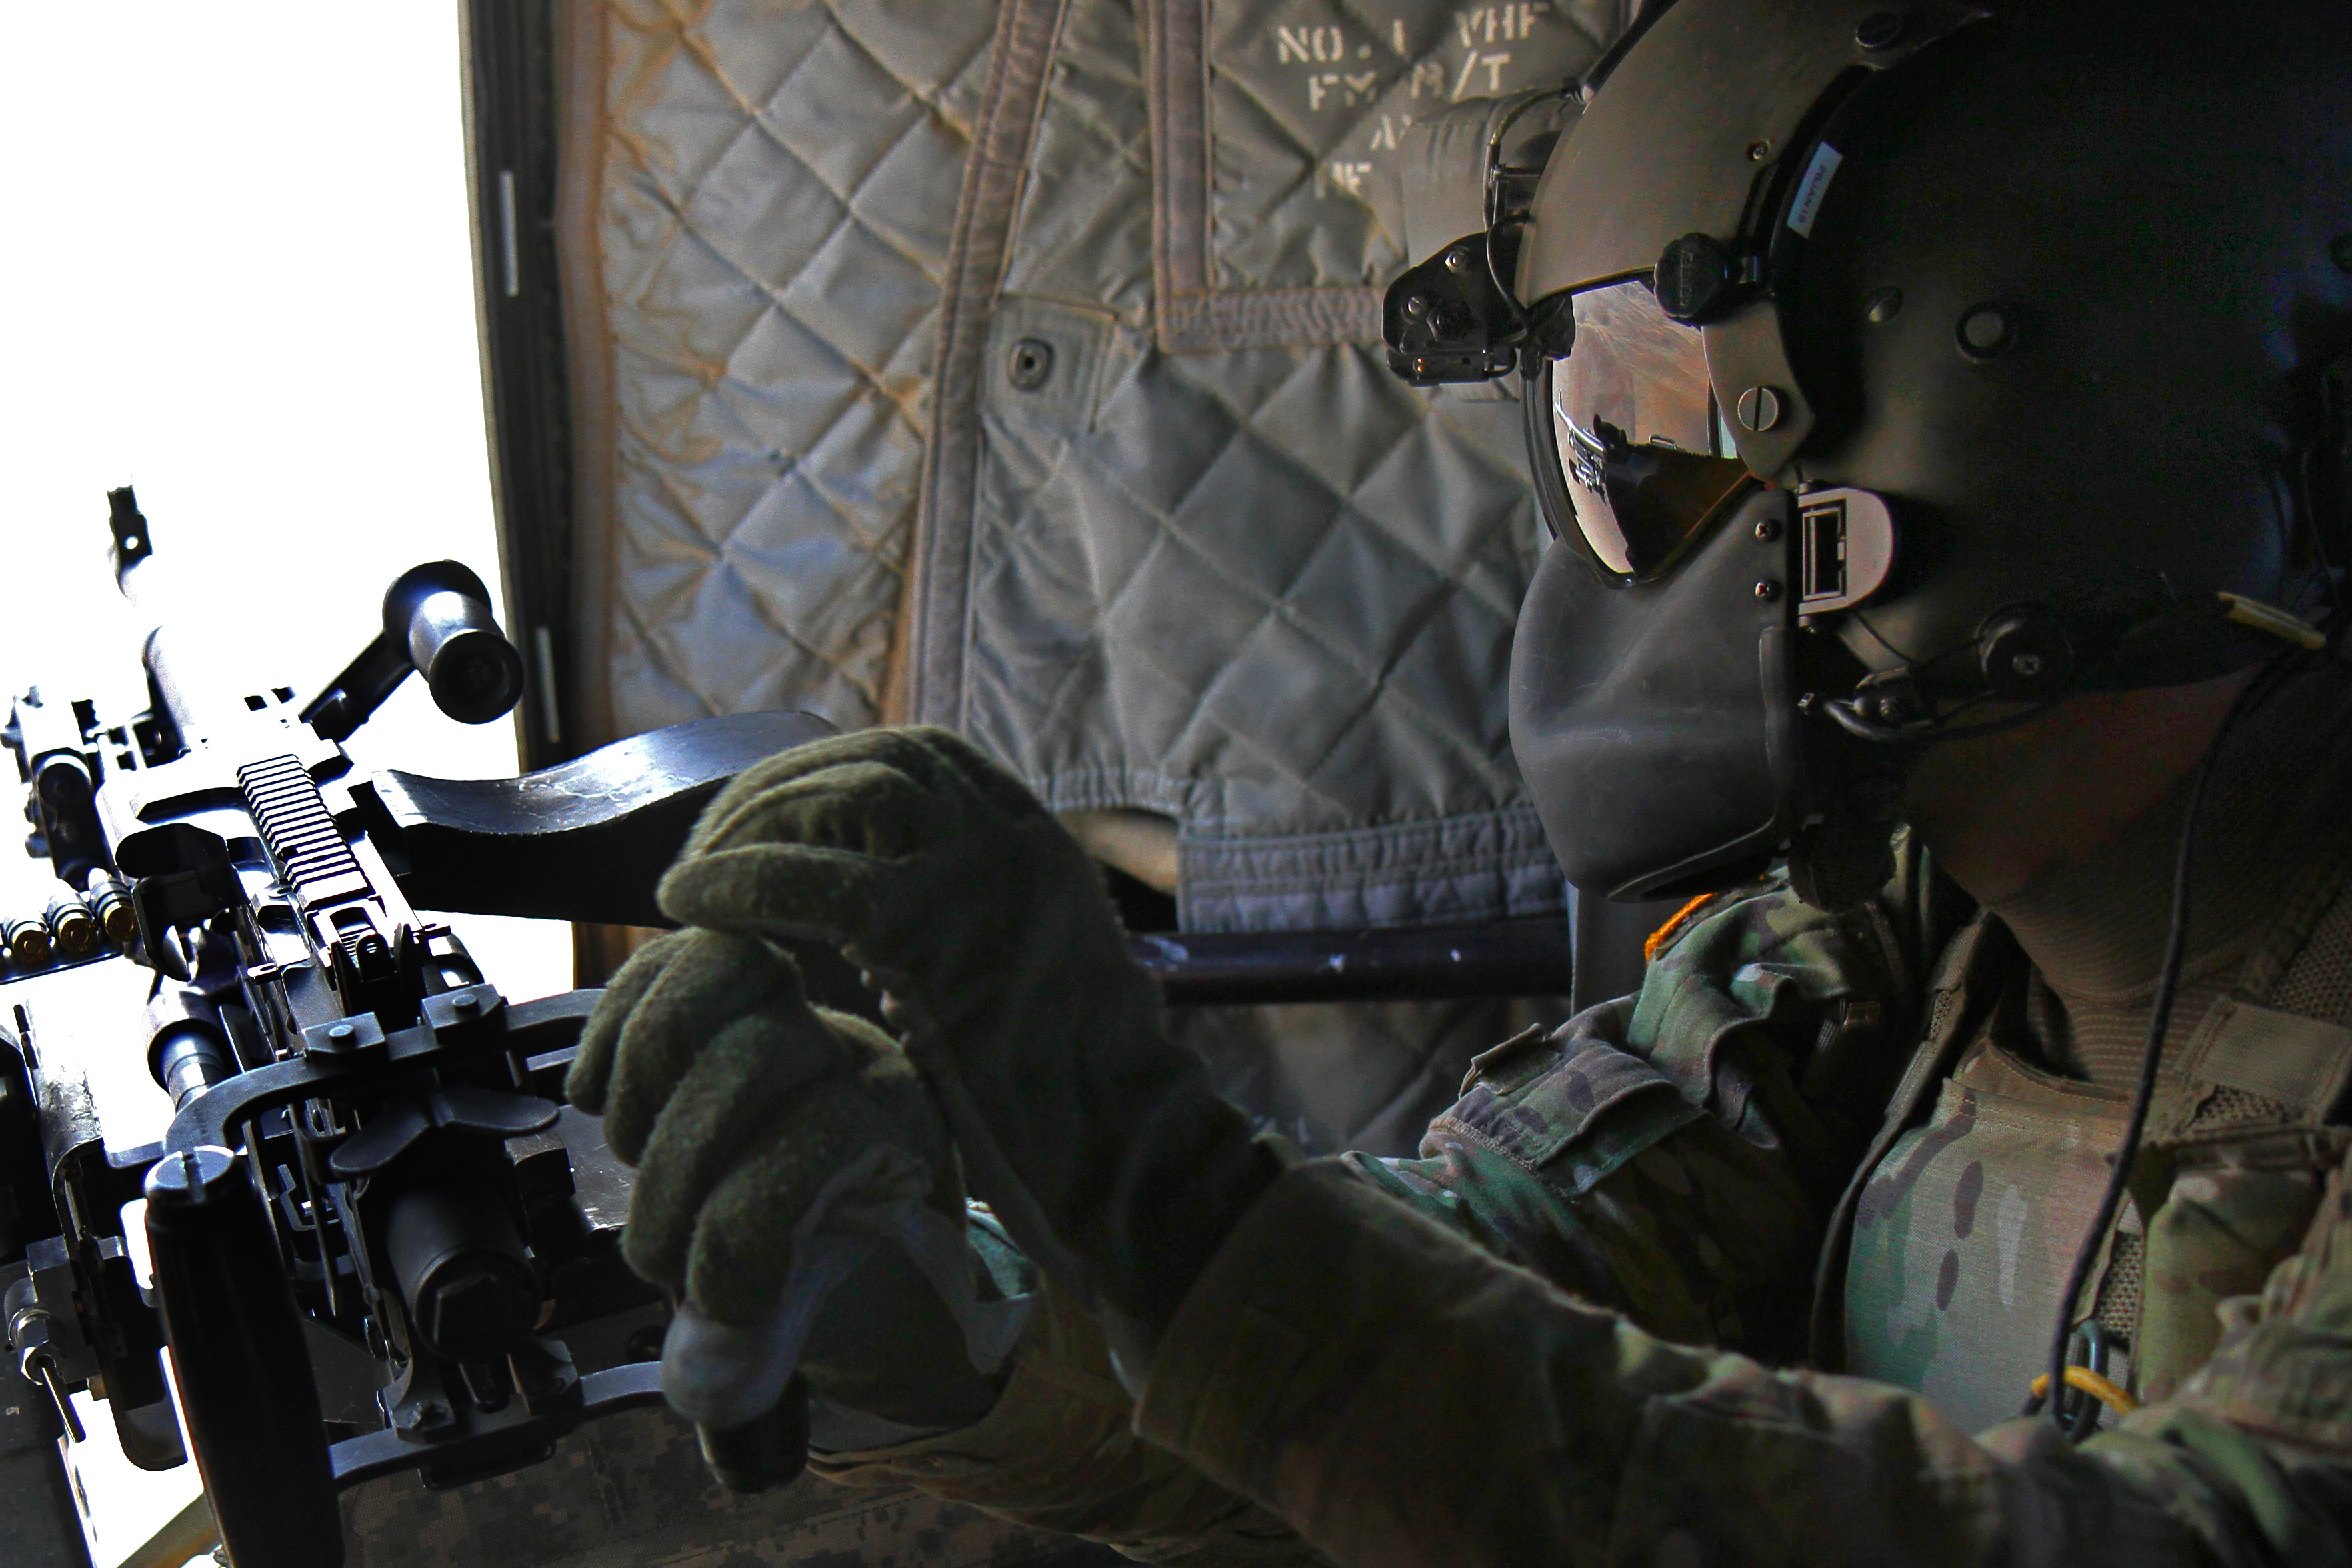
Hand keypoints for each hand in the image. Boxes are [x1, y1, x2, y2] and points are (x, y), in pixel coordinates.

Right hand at [568, 927, 1019, 1433]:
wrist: (846, 1190)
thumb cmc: (826, 1256)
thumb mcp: (815, 1311)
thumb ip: (760, 1346)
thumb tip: (702, 1372)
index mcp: (903, 1129)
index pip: (821, 1143)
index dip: (741, 1237)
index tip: (714, 1312)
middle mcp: (859, 1049)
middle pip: (761, 1050)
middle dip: (676, 1167)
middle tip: (654, 1253)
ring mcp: (797, 1000)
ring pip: (716, 978)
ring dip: (639, 1091)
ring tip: (630, 1165)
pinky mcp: (731, 977)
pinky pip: (664, 961)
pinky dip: (611, 1025)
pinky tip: (595, 1088)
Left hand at [654, 727, 1278, 1356]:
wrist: (1128, 1157)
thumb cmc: (1069, 1091)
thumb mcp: (1025, 964)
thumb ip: (968, 914)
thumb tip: (877, 894)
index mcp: (1038, 840)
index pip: (920, 757)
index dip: (828, 773)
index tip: (768, 817)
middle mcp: (1016, 839)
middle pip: (874, 760)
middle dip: (779, 789)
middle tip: (711, 845)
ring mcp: (985, 878)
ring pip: (845, 793)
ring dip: (752, 823)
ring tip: (696, 878)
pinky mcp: (941, 939)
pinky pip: (815, 880)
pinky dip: (740, 881)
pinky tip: (691, 905)